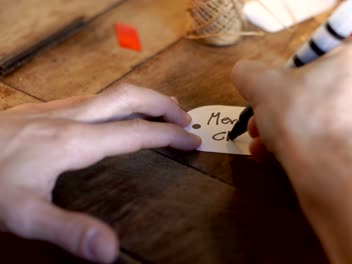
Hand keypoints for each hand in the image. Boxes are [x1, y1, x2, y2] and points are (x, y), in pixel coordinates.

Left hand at [0, 84, 200, 262]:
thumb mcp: (24, 216)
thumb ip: (70, 231)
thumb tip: (111, 251)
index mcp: (74, 142)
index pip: (135, 133)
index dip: (168, 136)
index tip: (193, 141)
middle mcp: (70, 118)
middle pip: (128, 98)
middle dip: (162, 105)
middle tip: (185, 118)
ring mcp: (54, 109)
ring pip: (109, 94)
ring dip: (142, 99)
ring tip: (162, 109)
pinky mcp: (41, 110)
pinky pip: (91, 98)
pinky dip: (117, 102)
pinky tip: (112, 113)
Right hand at [231, 38, 351, 263]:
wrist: (330, 177)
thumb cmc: (301, 119)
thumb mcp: (262, 86)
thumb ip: (248, 72)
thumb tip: (243, 73)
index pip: (316, 50)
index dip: (287, 68)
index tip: (272, 84)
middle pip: (313, 87)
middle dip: (278, 104)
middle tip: (258, 117)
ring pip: (317, 114)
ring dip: (283, 124)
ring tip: (260, 140)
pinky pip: (326, 136)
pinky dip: (301, 141)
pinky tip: (272, 154)